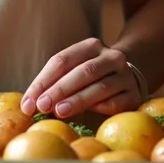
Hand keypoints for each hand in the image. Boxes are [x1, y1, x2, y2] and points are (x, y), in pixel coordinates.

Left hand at [20, 38, 141, 118]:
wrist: (130, 77)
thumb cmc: (91, 77)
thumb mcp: (74, 71)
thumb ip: (53, 83)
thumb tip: (28, 104)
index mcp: (90, 46)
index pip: (62, 60)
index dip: (43, 80)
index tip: (29, 101)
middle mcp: (111, 57)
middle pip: (82, 72)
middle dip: (59, 89)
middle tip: (42, 105)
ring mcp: (125, 75)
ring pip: (100, 87)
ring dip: (77, 100)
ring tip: (59, 111)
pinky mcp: (134, 95)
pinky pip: (116, 102)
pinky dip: (100, 108)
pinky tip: (87, 116)